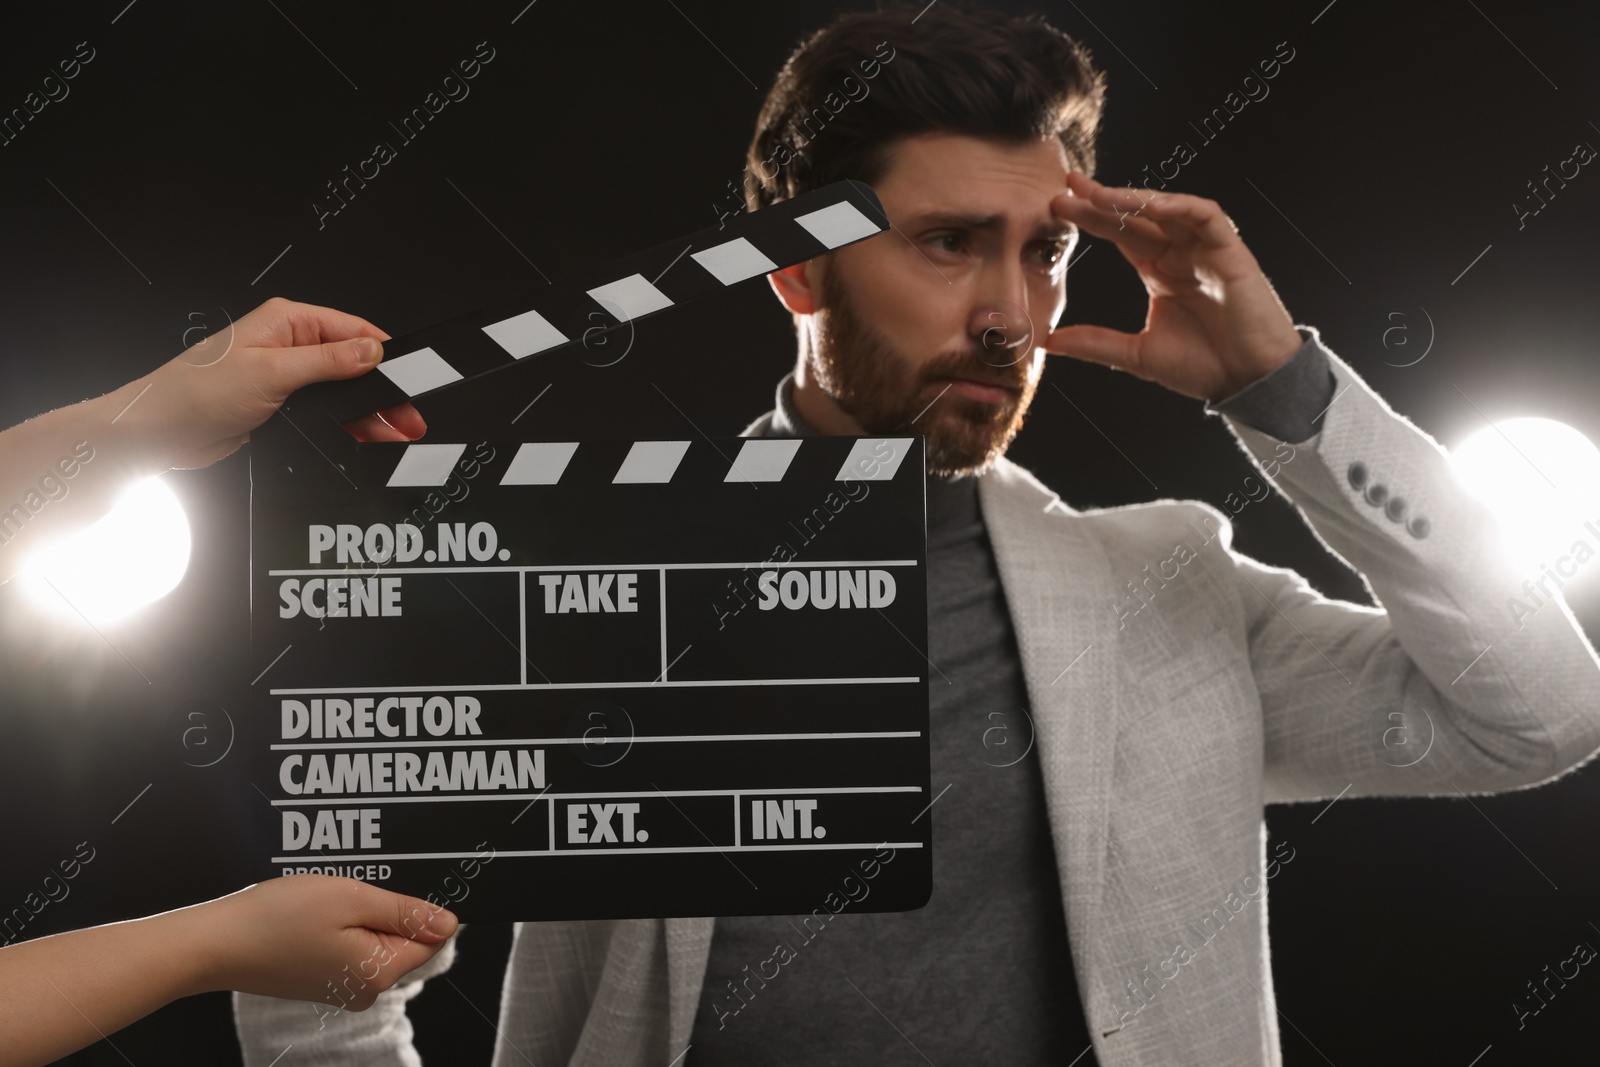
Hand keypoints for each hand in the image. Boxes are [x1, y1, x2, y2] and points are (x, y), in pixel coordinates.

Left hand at [128, 296, 426, 469]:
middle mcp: (288, 344)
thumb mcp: (271, 372)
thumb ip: (327, 362)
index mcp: (286, 321)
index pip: (352, 329)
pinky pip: (325, 411)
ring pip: (342, 391)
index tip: (410, 376)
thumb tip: (371, 351)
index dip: (384, 353)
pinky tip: (364, 436)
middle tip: (408, 414)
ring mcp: (286, 376)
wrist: (158, 433)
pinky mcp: (281, 405)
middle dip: (382, 389)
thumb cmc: (195, 392)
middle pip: (352, 362)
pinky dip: (346, 424)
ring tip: (394, 430)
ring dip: (367, 410)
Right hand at [192, 874, 457, 1008]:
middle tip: (348, 890)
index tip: (389, 887)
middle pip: (402, 940)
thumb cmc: (280, 918)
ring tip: (326, 899)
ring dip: (359, 914)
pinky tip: (315, 912)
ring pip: (374, 940)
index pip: (430, 939)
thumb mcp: (353, 899)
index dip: (418, 907)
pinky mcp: (322, 981)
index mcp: (380, 972)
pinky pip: (350, 947)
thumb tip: (449, 924)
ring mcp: (342, 988)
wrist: (218, 944)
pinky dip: (340, 925)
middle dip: (384, 908)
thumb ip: (405, 913)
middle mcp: (366, 990)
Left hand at [1045, 173, 1304, 401]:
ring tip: (1098, 195)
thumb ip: (1094, 343)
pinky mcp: (1232, 252)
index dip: (1091, 217)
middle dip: (1103, 200)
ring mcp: (1206, 250)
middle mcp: (1181, 254)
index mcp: (1159, 271)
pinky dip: (1181, 206)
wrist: (1248, 383)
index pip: (1120, 234)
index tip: (1057, 206)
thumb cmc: (1203, 367)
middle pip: (1137, 216)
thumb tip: (1048, 341)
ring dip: (1134, 199)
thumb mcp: (1136, 354)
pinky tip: (1152, 205)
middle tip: (1066, 187)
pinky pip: (1207, 216)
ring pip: (1168, 209)